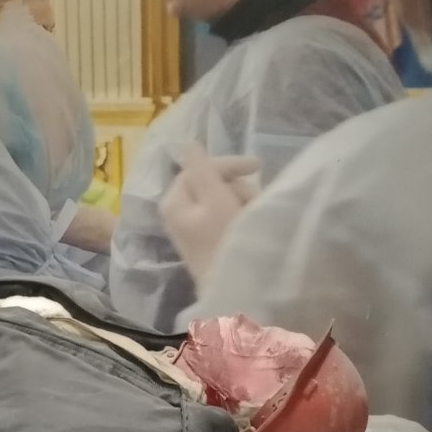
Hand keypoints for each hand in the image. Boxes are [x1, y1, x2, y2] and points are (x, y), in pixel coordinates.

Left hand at [161, 145, 260, 285]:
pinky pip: (226, 216)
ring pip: (223, 199)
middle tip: (252, 202)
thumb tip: (181, 140)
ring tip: (253, 218)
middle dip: (237, 188)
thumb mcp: (213, 198)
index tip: (258, 166)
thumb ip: (200, 167)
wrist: (235, 291)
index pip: (199, 168)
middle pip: (212, 183)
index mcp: (172, 202)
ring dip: (242, 202)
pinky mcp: (208, 242)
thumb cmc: (224, 240)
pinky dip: (241, 216)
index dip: (228, 165)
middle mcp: (178, 213)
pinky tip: (251, 226)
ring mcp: (193, 228)